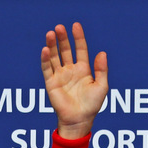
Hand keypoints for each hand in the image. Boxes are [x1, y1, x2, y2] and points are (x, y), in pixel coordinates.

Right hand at [41, 23, 107, 139]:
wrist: (79, 120)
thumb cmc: (92, 105)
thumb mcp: (102, 86)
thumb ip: (101, 69)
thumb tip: (102, 52)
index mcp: (83, 69)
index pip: (80, 49)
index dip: (78, 37)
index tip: (75, 26)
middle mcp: (70, 70)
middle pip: (65, 50)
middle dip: (62, 38)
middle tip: (59, 27)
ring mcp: (60, 76)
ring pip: (55, 57)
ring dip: (52, 45)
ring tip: (50, 34)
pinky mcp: (51, 83)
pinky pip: (47, 69)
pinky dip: (45, 59)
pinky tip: (45, 50)